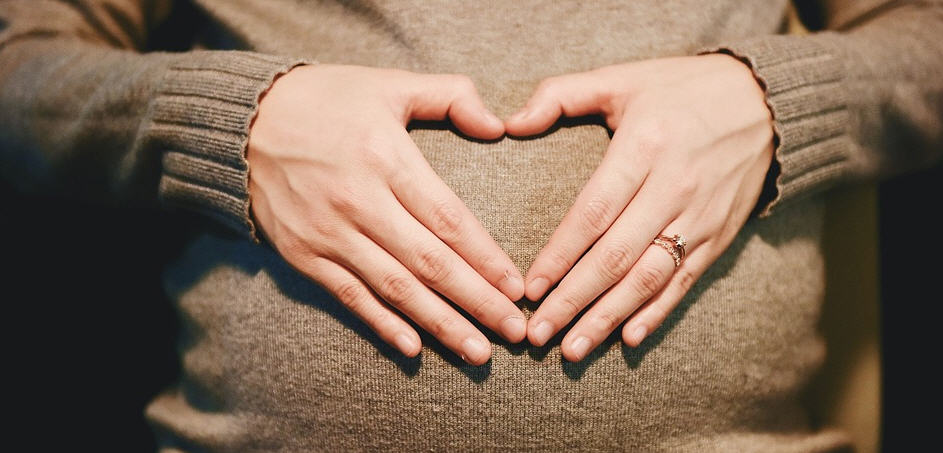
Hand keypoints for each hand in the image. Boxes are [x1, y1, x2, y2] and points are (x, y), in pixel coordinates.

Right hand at [247, 64, 526, 364]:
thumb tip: (498, 126)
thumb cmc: (327, 99)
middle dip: (477, 301)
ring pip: (395, 288)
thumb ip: (450, 95)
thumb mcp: (389, 84)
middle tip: (515, 333)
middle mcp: (358, 201)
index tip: (517, 288)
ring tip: (478, 351)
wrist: (244, 121)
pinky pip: (349, 296)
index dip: (486, 258)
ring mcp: (328, 233)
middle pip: (429, 263)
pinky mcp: (303, 254)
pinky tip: (414, 348)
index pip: (448, 219)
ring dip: (440, 324)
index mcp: (386, 157)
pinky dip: (382, 324)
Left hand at [506, 54, 773, 360]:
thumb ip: (561, 95)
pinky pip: (685, 281)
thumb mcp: (621, 78)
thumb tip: (509, 123)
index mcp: (644, 146)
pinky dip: (657, 313)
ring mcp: (700, 216)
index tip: (529, 288)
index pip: (594, 212)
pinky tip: (628, 338)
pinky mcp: (720, 235)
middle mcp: (674, 187)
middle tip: (538, 333)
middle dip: (573, 300)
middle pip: (616, 256)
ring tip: (573, 349)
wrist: (766, 101)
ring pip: (649, 278)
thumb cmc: (681, 89)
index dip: (559, 254)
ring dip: (608, 318)